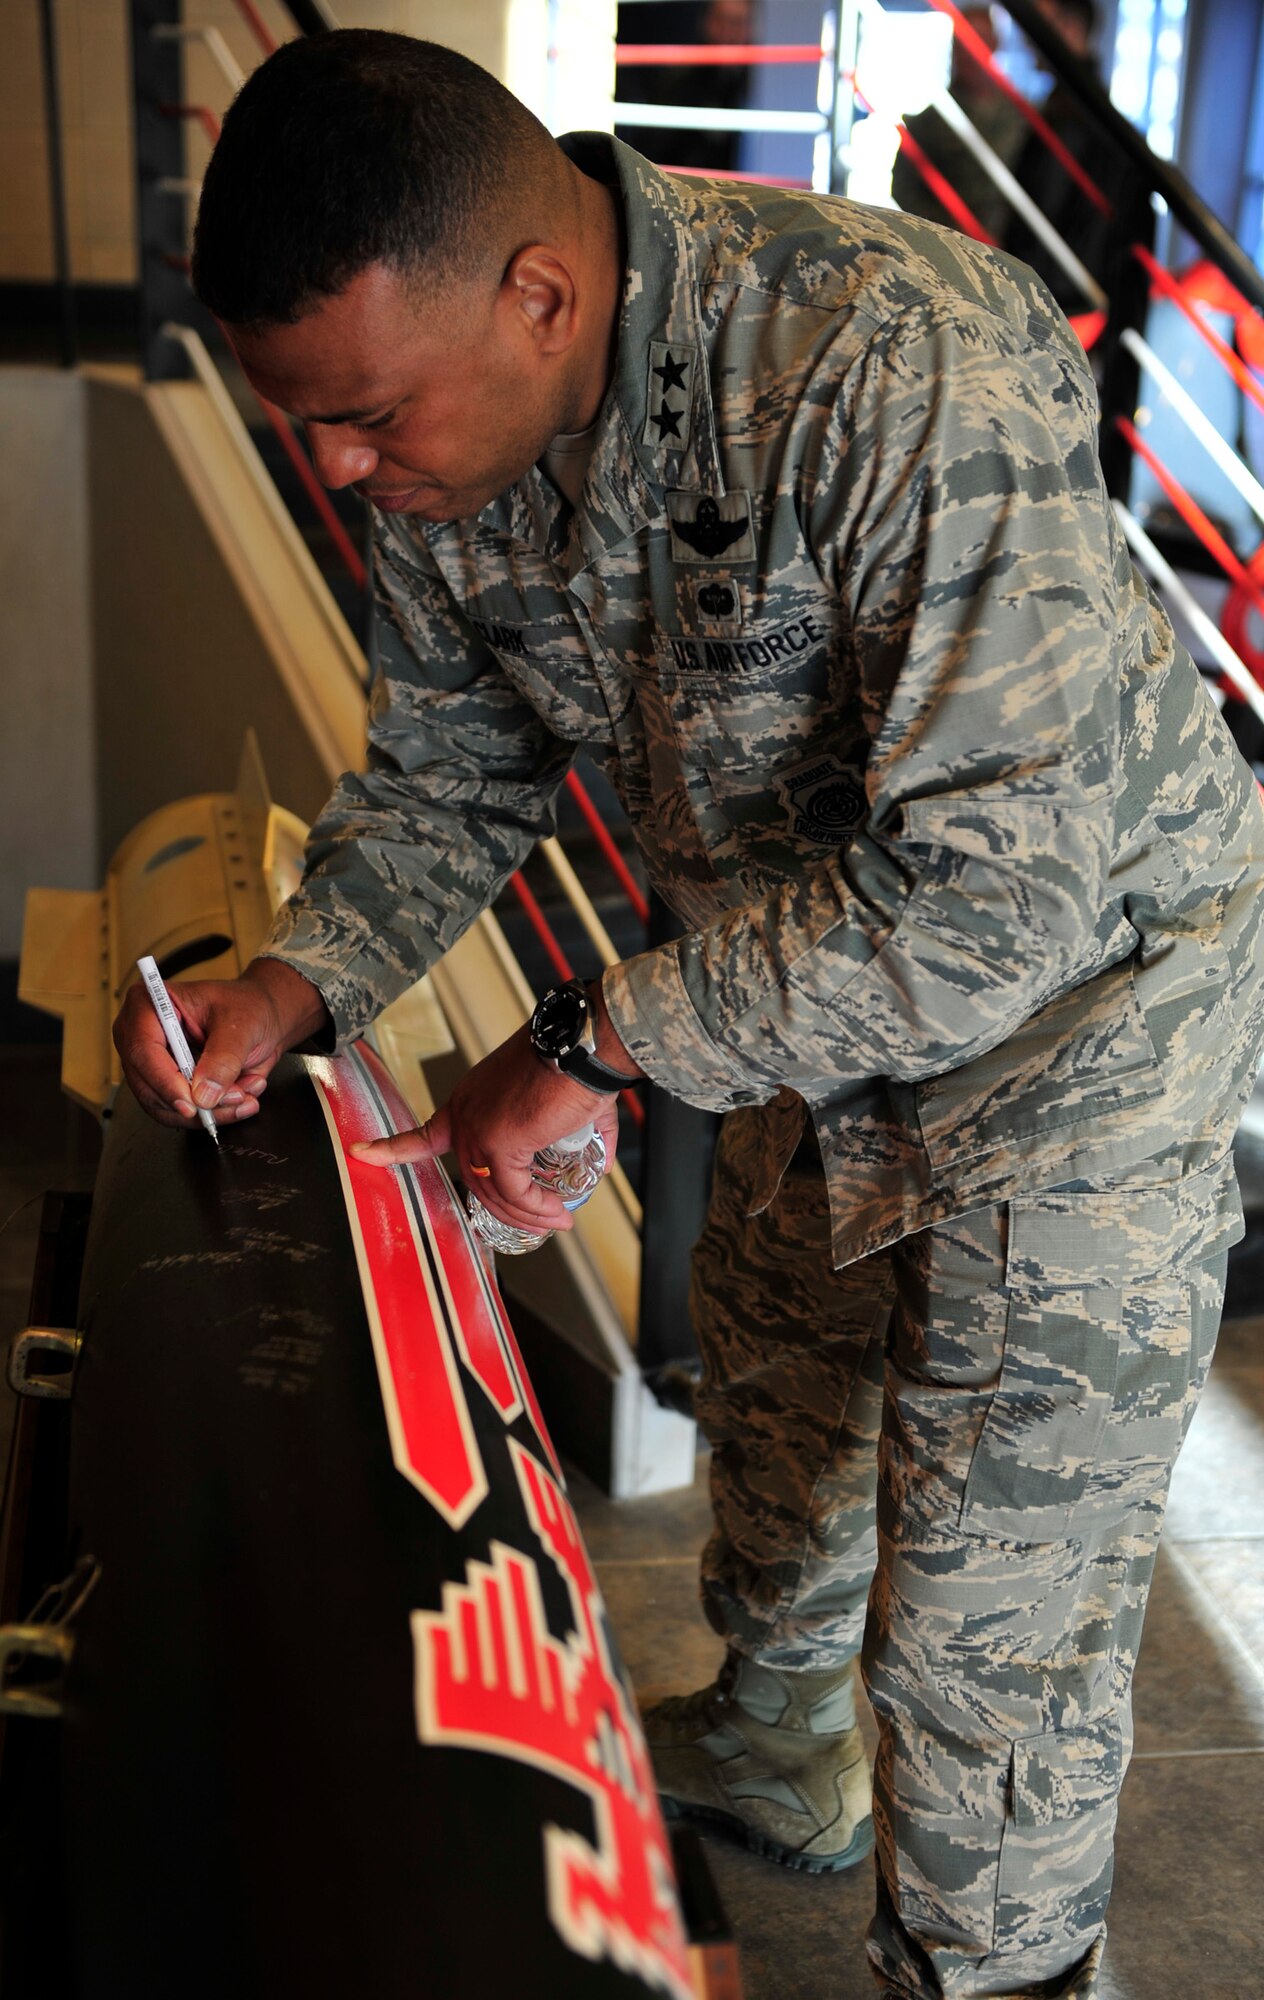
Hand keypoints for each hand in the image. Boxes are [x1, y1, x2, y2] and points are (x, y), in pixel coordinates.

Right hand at [113, 957, 329, 1127]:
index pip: (143, 1050)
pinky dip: (211, 1114)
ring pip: (163, 1105)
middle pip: (147, 1084)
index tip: (193, 1103)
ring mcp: (151, 1063)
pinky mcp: (165, 1084)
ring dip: (207, 1111)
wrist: (262, 1014)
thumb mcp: (242, 1024)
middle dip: (193, 1101)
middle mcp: (140, 1035)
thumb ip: (223, 1058)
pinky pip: (178, 1113)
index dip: (165, 1081)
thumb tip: (203, 1096)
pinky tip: (241, 1098)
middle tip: (236, 1097)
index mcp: (149, 1004)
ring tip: (245, 1095)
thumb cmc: (247, 1005)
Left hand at [351, 1023, 627, 1237]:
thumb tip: (595, 1166)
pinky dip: (538, 1208)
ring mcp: (478, 1131)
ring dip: (529, 1214)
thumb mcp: (558, 1101)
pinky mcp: (499, 1145)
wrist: (582, 1046)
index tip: (362, 1153)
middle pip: (474, 1177)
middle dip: (509, 1208)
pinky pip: (515, 1193)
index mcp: (470, 1099)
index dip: (394, 1148)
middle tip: (543, 1216)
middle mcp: (467, 1115)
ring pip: (494, 1192)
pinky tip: (558, 1211)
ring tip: (559, 1218)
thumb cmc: (574, 1061)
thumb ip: (571, 1137)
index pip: (424, 1133)